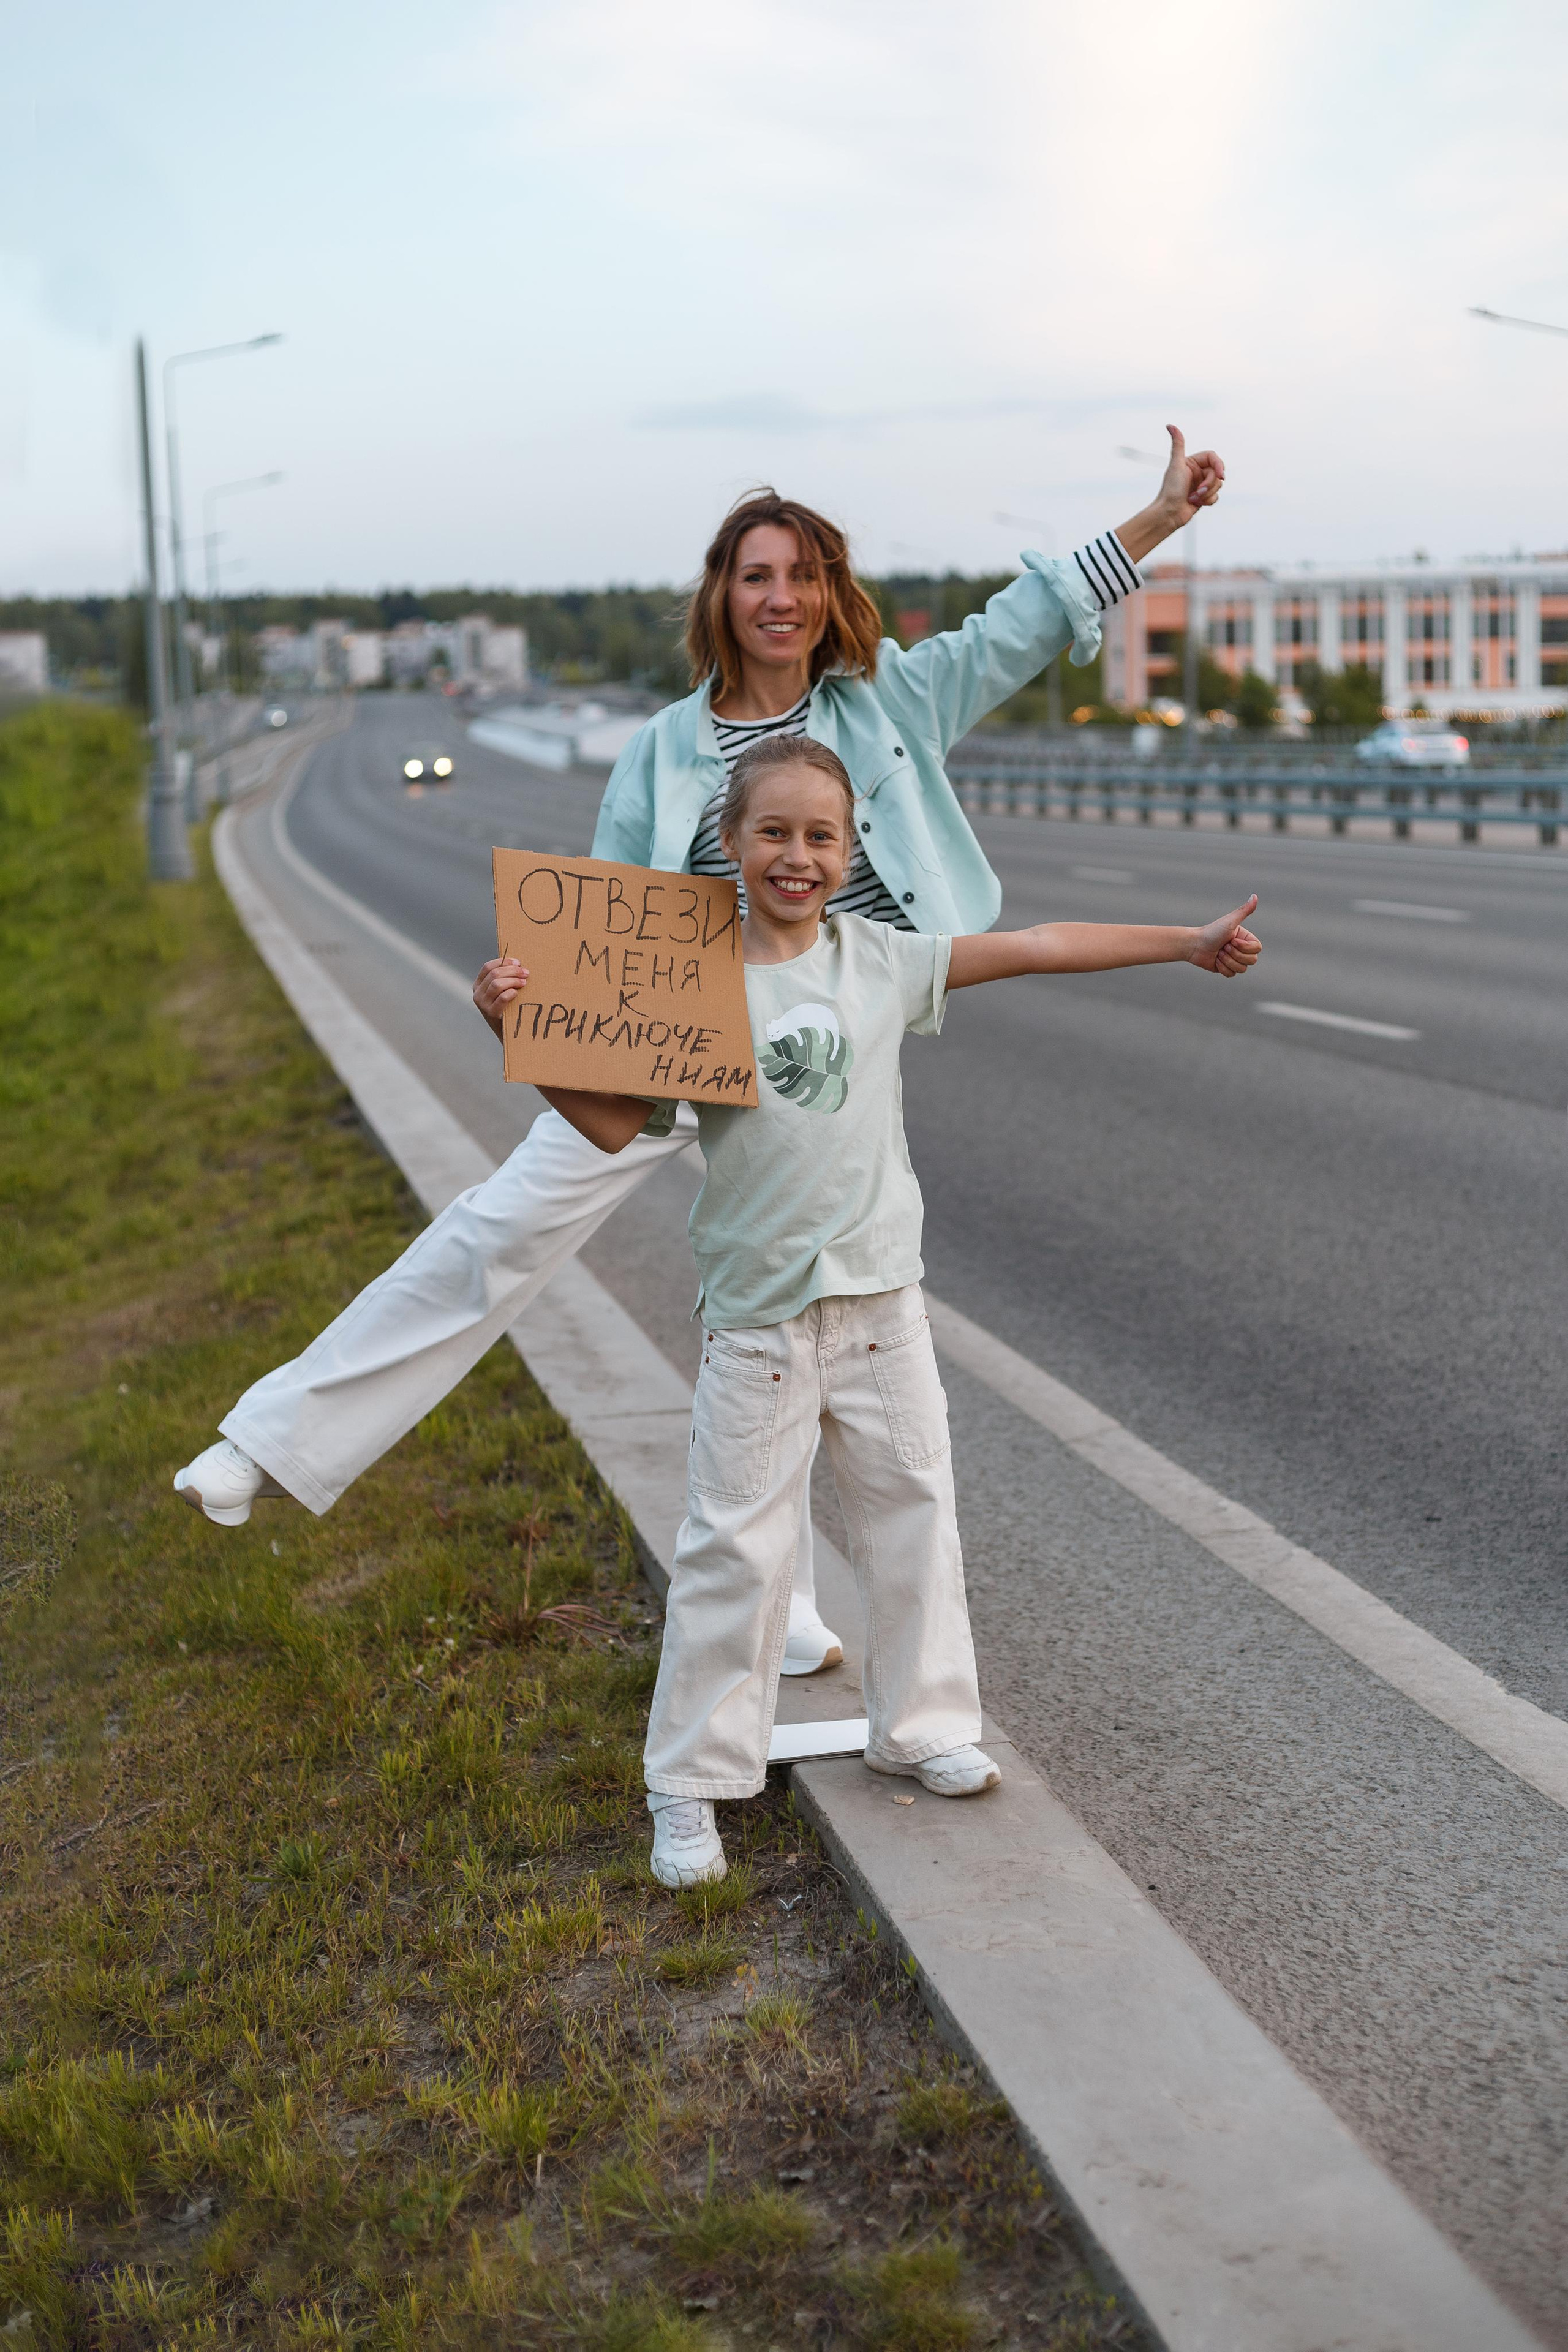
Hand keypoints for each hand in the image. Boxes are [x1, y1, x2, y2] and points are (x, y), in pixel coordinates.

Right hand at [474, 954, 529, 1038]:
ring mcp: (483, 1004)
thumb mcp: (501, 993)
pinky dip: (511, 992)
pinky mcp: (491, 1014)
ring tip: (524, 982)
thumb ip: (504, 979)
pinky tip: (517, 993)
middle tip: (526, 973)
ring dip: (513, 980)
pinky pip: (502, 998)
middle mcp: (477, 994)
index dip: (503, 962)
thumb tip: (518, 964)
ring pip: (497, 984)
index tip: (518, 962)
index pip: (488, 967)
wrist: (507, 1034)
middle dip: (512, 970)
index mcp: (478, 985)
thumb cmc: (508, 1008)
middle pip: (494, 974)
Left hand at [1116, 425, 1224, 561]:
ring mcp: (1200, 485)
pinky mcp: (1203, 497)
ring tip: (1193, 499)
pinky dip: (1207, 501)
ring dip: (1207, 494)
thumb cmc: (1170, 490)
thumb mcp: (1176, 464)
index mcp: (1192, 462)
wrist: (1168, 514)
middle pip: (1217, 473)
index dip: (1219, 465)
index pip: (1212, 457)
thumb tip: (1170, 425)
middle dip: (1209, 484)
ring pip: (1218, 485)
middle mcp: (1197, 472)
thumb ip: (1178, 444)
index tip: (1220, 475)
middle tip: (1198, 491)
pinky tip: (1195, 504)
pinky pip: (1215, 496)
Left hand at [1186, 895, 1259, 976]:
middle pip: (1251, 960)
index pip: (1257, 948)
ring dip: (1227, 961)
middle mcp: (1242, 949)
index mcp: (1245, 938)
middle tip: (1223, 946)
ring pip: (1242, 969)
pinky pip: (1232, 974)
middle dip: (1235, 954)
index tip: (1231, 940)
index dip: (1245, 947)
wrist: (1194, 945)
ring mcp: (1235, 959)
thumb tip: (1255, 896)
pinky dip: (1222, 968)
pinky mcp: (1226, 968)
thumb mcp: (1230, 921)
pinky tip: (1215, 960)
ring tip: (1218, 953)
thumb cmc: (1211, 931)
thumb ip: (1244, 910)